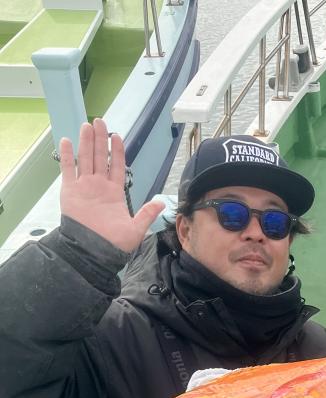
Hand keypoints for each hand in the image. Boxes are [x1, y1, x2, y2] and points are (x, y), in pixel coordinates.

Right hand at [59, 118, 164, 253]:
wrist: (93, 251)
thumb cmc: (114, 243)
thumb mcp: (136, 229)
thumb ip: (147, 214)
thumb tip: (161, 204)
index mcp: (115, 192)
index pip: (117, 166)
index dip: (117, 151)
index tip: (117, 136)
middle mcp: (99, 186)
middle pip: (100, 157)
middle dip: (100, 139)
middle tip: (100, 121)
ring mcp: (84, 187)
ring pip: (85, 159)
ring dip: (86, 142)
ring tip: (87, 125)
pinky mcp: (70, 191)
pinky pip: (67, 169)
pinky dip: (67, 155)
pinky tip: (67, 140)